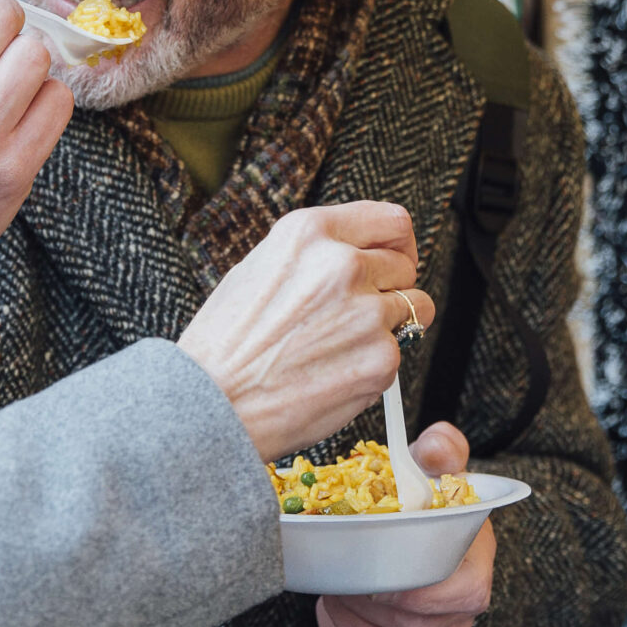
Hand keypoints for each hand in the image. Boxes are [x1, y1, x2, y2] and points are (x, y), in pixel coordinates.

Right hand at [176, 202, 434, 461]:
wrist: (212, 404)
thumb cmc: (225, 344)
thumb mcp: (260, 268)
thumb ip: (315, 254)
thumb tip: (358, 254)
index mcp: (309, 233)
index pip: (392, 222)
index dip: (398, 244)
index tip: (395, 259)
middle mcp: (342, 265)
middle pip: (405, 266)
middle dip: (389, 289)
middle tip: (355, 315)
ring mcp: (366, 313)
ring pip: (414, 309)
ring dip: (387, 326)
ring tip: (339, 347)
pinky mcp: (380, 359)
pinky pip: (397, 354)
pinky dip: (374, 365)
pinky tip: (332, 373)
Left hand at [319, 423, 490, 626]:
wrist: (422, 527)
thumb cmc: (430, 496)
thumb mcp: (438, 467)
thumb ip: (442, 450)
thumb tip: (435, 447)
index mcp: (476, 564)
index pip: (460, 594)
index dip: (413, 590)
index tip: (371, 570)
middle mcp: (464, 610)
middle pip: (411, 624)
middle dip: (365, 600)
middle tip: (337, 570)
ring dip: (348, 618)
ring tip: (332, 585)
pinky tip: (331, 607)